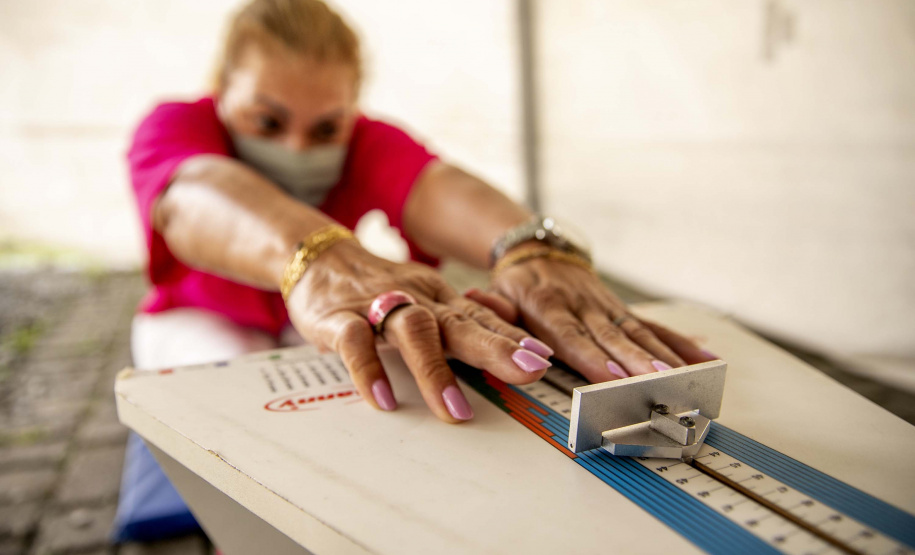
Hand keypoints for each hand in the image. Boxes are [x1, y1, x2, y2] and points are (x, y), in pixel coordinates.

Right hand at [285, 241, 555, 422]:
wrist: (318, 259)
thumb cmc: (379, 288)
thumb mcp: (426, 298)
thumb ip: (464, 315)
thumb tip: (509, 326)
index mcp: (439, 298)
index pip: (483, 318)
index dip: (515, 337)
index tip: (545, 359)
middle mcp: (416, 300)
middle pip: (460, 322)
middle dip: (496, 348)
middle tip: (527, 372)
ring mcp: (378, 307)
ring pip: (413, 331)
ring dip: (435, 370)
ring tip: (454, 410)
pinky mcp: (339, 319)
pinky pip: (355, 342)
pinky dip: (369, 370)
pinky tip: (383, 399)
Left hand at [476, 249, 715, 382]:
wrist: (535, 250)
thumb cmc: (512, 285)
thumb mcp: (495, 295)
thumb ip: (492, 311)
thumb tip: (486, 314)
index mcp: (546, 303)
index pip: (571, 333)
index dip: (593, 356)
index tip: (614, 377)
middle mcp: (580, 303)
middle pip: (612, 336)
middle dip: (639, 362)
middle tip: (662, 384)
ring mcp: (605, 305)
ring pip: (637, 332)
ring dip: (664, 357)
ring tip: (686, 378)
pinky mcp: (620, 308)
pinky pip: (653, 325)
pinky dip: (679, 343)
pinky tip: (705, 359)